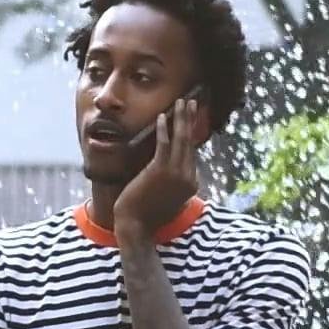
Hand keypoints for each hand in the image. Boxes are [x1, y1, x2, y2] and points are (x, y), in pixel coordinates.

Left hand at [112, 95, 211, 242]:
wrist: (136, 226)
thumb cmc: (146, 213)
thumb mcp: (166, 197)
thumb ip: (172, 182)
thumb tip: (168, 170)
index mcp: (191, 183)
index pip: (191, 152)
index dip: (191, 133)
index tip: (189, 118)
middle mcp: (188, 177)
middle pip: (191, 142)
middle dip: (191, 119)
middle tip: (192, 102)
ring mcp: (176, 174)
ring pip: (181, 139)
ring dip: (181, 118)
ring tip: (181, 102)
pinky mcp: (160, 170)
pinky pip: (164, 144)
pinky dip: (164, 129)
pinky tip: (162, 117)